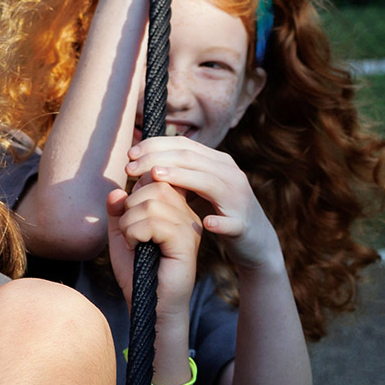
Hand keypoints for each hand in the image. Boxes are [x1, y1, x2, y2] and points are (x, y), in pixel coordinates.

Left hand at [106, 179, 202, 321]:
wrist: (150, 303)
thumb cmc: (137, 271)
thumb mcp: (121, 236)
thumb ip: (118, 212)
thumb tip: (117, 191)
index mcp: (175, 209)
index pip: (157, 178)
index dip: (135, 187)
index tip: (124, 209)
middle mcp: (186, 214)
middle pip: (155, 185)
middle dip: (130, 205)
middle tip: (128, 231)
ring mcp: (189, 227)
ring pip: (151, 203)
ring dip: (129, 223)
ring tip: (132, 242)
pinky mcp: (186, 242)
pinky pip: (154, 222)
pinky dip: (135, 233)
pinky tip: (136, 248)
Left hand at [126, 134, 283, 272]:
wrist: (254, 239)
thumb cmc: (216, 210)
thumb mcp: (195, 188)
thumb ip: (175, 175)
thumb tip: (140, 165)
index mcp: (217, 163)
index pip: (184, 145)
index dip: (155, 145)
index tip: (130, 153)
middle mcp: (230, 174)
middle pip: (191, 158)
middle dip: (157, 159)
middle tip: (130, 167)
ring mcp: (239, 198)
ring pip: (210, 182)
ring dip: (182, 178)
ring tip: (155, 178)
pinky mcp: (243, 224)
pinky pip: (232, 221)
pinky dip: (220, 222)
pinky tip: (207, 224)